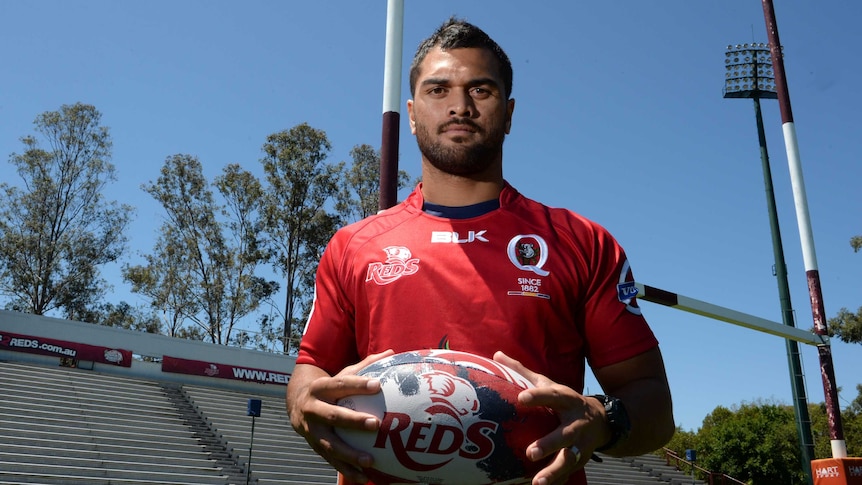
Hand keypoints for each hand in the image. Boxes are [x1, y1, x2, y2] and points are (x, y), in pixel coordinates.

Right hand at [288, 350, 394, 482]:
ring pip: (330, 444)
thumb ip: (365, 366)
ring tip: (370, 460)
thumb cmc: (329, 387)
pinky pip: (331, 461)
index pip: (340, 384)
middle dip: (353, 421)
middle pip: (333, 416)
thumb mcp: (341, 373)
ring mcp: (312, 431)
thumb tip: (391, 353)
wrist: (296, 403)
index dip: (358, 384)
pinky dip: (347, 470)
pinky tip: (364, 478)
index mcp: (320, 388)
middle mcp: (313, 409)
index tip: (377, 385)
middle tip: (375, 424)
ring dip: (350, 454)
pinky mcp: (315, 447)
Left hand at [493, 351, 608, 484]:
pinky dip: (558, 481)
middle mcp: (577, 423)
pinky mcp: (582, 459)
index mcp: (567, 400)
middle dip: (550, 443)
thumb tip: (497, 354)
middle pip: (565, 434)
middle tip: (530, 452)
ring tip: (538, 481)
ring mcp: (582, 444)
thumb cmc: (565, 400)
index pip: (552, 395)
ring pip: (570, 459)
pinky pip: (570, 473)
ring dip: (555, 471)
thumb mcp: (549, 384)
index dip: (538, 396)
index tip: (521, 398)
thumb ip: (523, 372)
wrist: (603, 420)